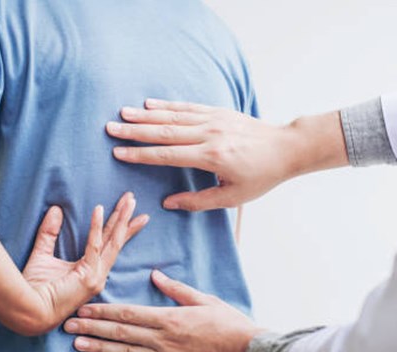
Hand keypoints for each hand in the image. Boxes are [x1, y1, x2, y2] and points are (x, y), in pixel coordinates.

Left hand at [22, 192, 148, 332]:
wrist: (28, 311)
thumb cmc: (32, 290)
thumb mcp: (42, 255)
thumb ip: (49, 233)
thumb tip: (56, 209)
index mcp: (90, 272)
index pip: (109, 244)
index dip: (119, 227)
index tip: (128, 210)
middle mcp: (98, 274)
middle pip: (116, 241)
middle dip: (126, 218)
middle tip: (133, 198)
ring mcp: (96, 277)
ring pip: (113, 241)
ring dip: (121, 218)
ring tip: (129, 200)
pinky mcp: (89, 277)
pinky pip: (95, 246)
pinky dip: (96, 226)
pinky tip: (98, 209)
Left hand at [64, 270, 265, 351]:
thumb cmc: (230, 326)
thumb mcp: (206, 301)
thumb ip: (178, 290)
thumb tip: (156, 275)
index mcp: (170, 318)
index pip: (128, 314)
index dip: (103, 312)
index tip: (84, 309)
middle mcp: (162, 340)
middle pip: (120, 333)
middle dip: (92, 328)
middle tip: (68, 326)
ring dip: (99, 350)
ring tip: (78, 345)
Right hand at [107, 99, 311, 210]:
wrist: (286, 148)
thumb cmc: (261, 176)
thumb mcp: (232, 197)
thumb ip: (198, 201)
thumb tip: (168, 204)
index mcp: (212, 157)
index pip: (168, 155)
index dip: (141, 155)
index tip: (119, 153)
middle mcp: (210, 135)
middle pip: (165, 131)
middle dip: (135, 131)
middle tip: (110, 129)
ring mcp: (214, 120)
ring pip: (174, 116)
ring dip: (146, 115)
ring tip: (122, 114)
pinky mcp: (219, 111)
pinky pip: (188, 107)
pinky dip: (167, 105)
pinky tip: (150, 104)